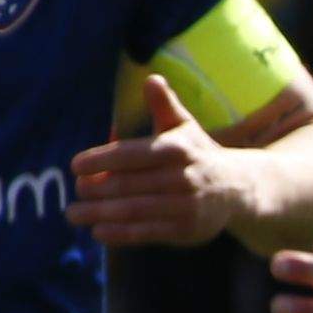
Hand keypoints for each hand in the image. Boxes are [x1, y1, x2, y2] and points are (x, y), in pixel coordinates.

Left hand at [70, 77, 242, 249]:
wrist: (239, 188)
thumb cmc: (198, 153)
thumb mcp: (184, 127)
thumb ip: (164, 105)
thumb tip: (152, 79)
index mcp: (176, 149)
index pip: (131, 154)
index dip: (101, 160)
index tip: (75, 166)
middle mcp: (183, 177)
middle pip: (129, 184)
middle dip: (95, 189)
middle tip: (75, 191)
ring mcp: (186, 206)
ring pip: (134, 210)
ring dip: (99, 214)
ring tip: (73, 214)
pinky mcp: (187, 229)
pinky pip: (147, 233)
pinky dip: (120, 234)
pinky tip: (98, 231)